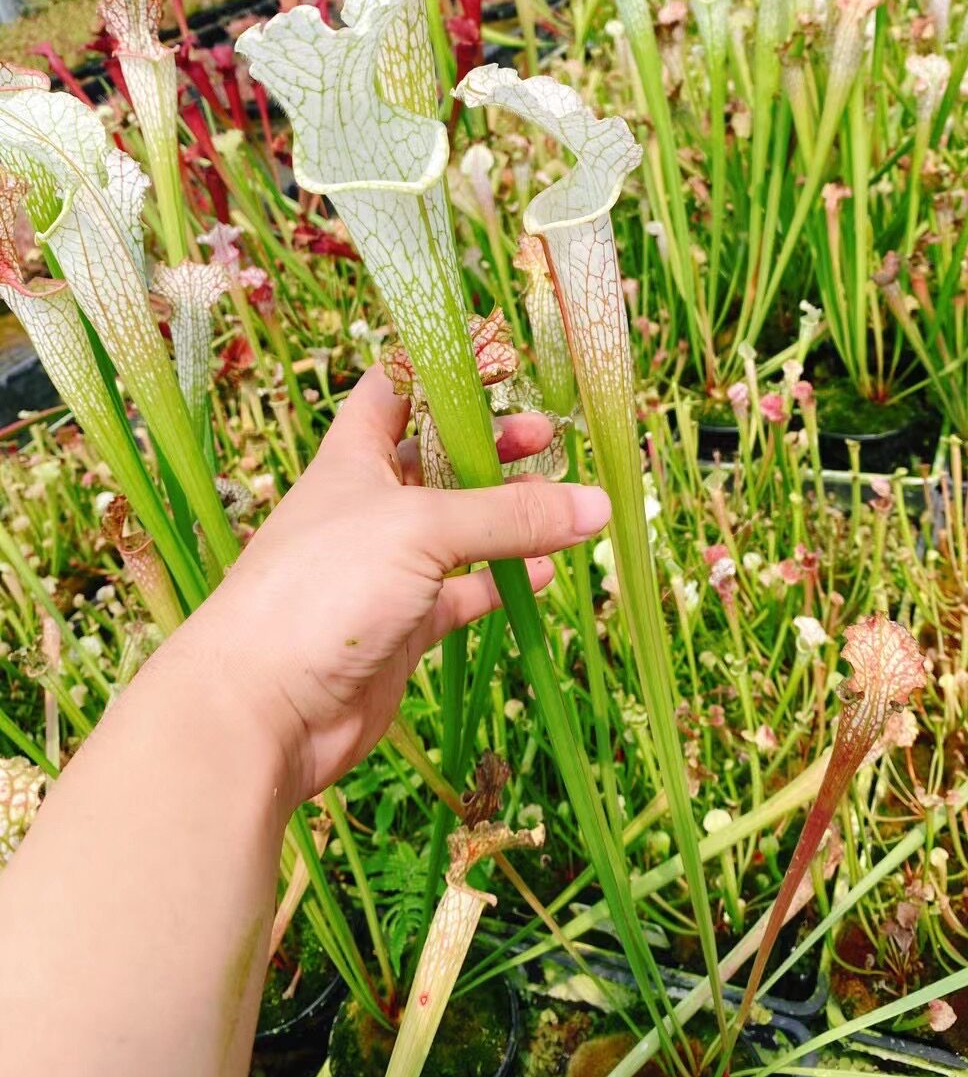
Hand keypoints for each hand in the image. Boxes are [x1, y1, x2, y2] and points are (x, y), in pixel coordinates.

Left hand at [173, 366, 609, 803]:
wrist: (261, 707)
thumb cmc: (324, 587)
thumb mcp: (422, 528)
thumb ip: (509, 516)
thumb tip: (598, 504)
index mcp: (352, 457)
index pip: (395, 392)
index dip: (440, 374)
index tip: (501, 370)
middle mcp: (368, 505)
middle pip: (438, 459)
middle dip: (492, 446)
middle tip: (548, 440)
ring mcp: (384, 567)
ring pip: (457, 529)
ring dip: (507, 517)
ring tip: (562, 510)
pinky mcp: (402, 625)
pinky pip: (462, 592)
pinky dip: (500, 581)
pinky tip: (542, 576)